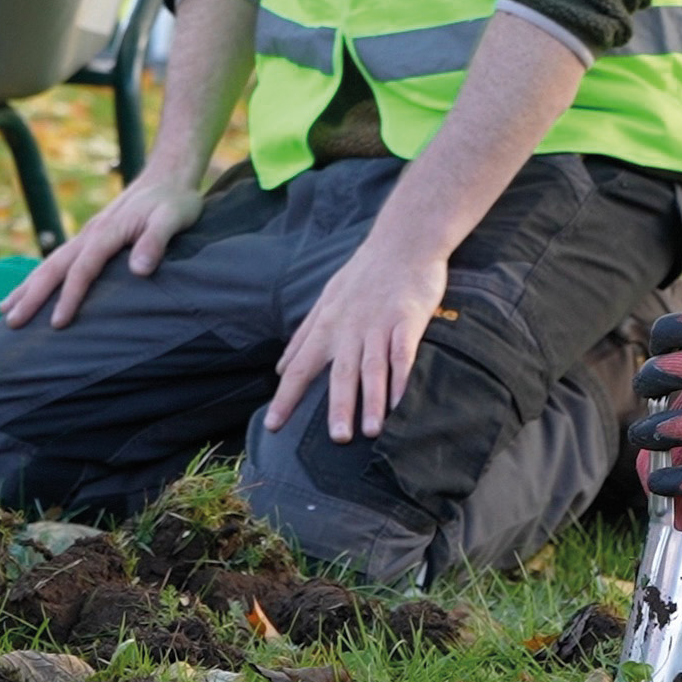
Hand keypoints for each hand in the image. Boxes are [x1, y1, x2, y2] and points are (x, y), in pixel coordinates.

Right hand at [0, 171, 204, 330]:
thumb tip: (139, 270)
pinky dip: (40, 277)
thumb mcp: (173, 218)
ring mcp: (88, 235)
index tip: (57, 323)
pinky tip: (31, 290)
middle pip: (54, 267)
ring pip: (50, 263)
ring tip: (6, 310)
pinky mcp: (91, 237)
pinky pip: (59, 260)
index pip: (83, 269)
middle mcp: (91, 233)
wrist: (168, 174)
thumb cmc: (174, 200)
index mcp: (108, 231)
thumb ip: (155, 242)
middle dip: (32, 296)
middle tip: (12, 322)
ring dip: (28, 287)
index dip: (69, 297)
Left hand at [267, 231, 447, 442]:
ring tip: (371, 431)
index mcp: (326, 325)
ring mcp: (379, 324)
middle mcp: (349, 328)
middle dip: (338, 408)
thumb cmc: (363, 273)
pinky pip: (403, 353)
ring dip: (371, 400)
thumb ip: (304, 336)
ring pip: (373, 368)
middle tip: (337, 440)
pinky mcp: (408, 319)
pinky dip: (402, 378)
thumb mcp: (325, 300)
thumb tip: (280, 368)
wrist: (402, 240)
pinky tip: (400, 402)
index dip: (286, 397)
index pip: (300, 367)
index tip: (273, 426)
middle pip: (341, 373)